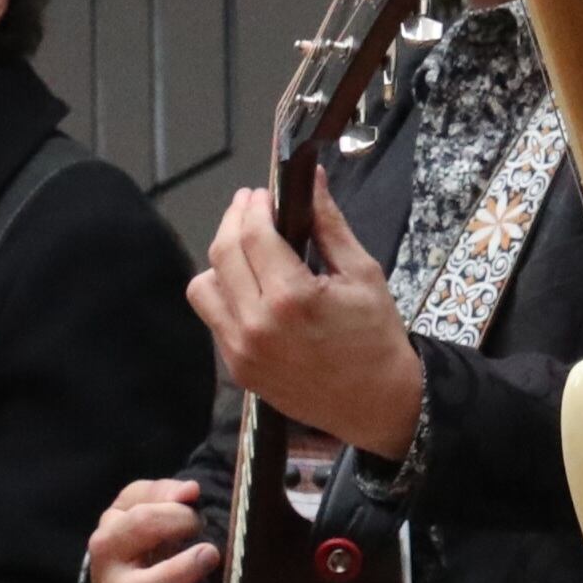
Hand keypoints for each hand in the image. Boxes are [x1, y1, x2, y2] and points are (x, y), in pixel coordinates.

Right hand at [88, 477, 221, 582]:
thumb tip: (191, 491)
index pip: (137, 528)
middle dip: (177, 572)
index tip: (195, 517)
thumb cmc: (135, 537)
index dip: (172, 518)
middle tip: (211, 554)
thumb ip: (161, 493)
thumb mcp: (138, 505)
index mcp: (108, 546)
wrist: (119, 580)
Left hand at [189, 179, 425, 458]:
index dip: (254, 206)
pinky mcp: (238, 370)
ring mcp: (241, 351)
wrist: (379, 404)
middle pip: (221, 253)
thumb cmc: (377, 335)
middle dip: (233, 220)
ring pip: (203, 287)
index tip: (262, 193)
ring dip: (221, 260)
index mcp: (291, 298)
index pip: (252, 235)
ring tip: (247, 249)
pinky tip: (250, 287)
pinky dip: (225, 295)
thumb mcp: (362, 273)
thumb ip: (329, 224)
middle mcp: (256, 325)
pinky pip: (214, 319)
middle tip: (250, 205)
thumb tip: (312, 179)